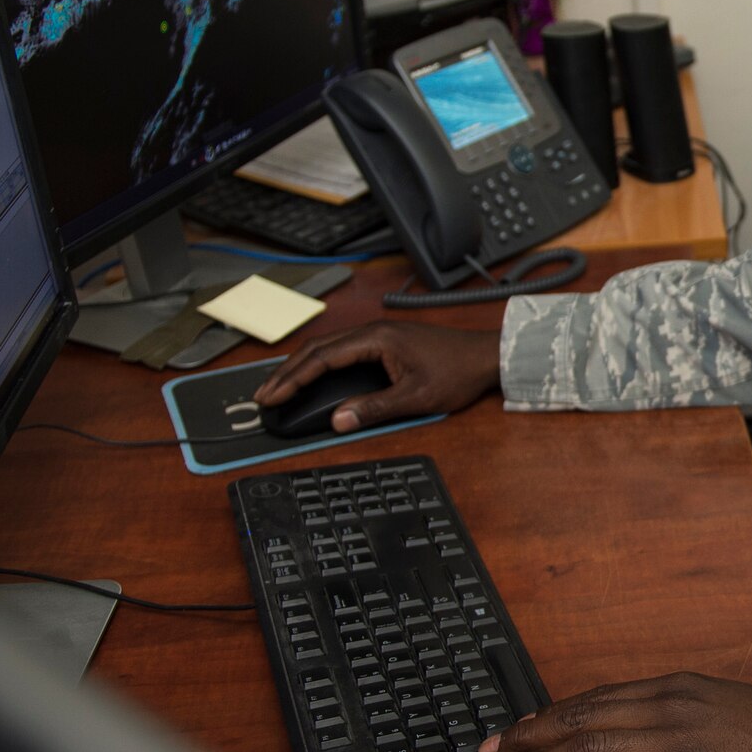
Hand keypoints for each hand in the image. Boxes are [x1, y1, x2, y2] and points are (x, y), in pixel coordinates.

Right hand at [253, 321, 499, 431]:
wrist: (486, 355)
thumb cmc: (457, 372)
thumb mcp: (416, 396)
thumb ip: (375, 408)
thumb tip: (338, 420)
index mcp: (377, 339)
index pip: (322, 358)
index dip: (293, 379)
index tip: (272, 396)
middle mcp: (373, 331)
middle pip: (317, 349)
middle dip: (287, 372)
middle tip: (264, 395)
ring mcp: (378, 334)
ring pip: (328, 348)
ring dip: (301, 367)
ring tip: (280, 388)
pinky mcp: (385, 342)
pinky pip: (343, 350)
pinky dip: (321, 364)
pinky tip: (312, 377)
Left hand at [479, 673, 751, 751]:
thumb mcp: (721, 705)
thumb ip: (677, 714)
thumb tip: (636, 732)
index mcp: (675, 687)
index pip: (595, 697)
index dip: (550, 713)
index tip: (519, 727)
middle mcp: (666, 707)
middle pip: (578, 717)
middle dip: (526, 736)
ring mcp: (672, 744)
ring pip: (585, 749)